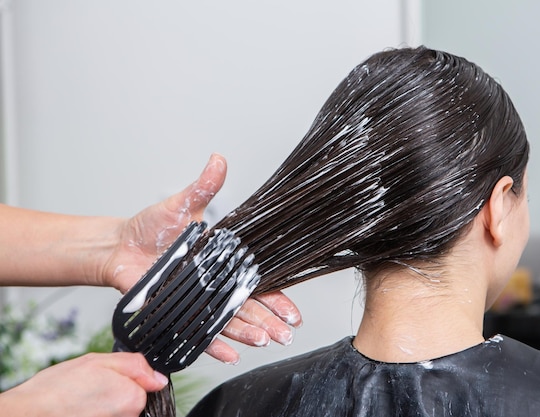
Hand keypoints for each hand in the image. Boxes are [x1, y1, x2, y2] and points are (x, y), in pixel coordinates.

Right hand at [0, 352, 167, 416]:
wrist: (28, 413)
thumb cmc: (57, 390)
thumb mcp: (98, 361)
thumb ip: (135, 365)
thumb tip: (158, 377)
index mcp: (132, 397)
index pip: (144, 385)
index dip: (125, 378)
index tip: (108, 378)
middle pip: (131, 399)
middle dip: (115, 391)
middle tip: (91, 388)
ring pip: (118, 411)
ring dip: (104, 405)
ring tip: (82, 400)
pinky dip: (96, 413)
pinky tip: (80, 410)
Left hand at [101, 154, 302, 362]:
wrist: (120, 245)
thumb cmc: (151, 226)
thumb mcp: (182, 205)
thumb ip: (203, 188)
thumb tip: (218, 160)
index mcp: (223, 261)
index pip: (257, 282)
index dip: (277, 297)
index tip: (294, 311)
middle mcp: (214, 285)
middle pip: (248, 307)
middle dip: (269, 321)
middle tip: (287, 333)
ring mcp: (197, 301)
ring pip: (228, 322)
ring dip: (247, 333)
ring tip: (264, 340)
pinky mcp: (177, 312)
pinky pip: (197, 333)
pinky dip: (213, 345)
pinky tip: (230, 354)